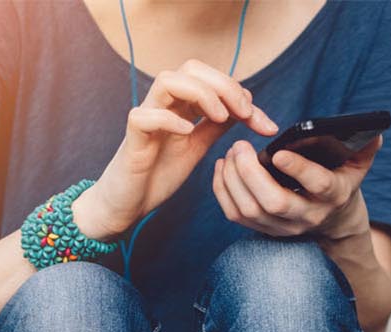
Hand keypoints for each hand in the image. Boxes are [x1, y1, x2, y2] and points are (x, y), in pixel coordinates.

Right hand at [73, 60, 278, 240]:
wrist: (129, 204)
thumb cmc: (158, 173)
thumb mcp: (197, 146)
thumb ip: (216, 125)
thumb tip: (246, 108)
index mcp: (179, 105)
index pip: (210, 77)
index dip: (238, 92)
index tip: (261, 121)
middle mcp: (162, 105)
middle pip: (190, 69)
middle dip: (223, 85)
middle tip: (244, 112)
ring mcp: (146, 119)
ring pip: (167, 81)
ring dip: (200, 94)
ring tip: (219, 117)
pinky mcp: (132, 139)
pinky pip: (144, 116)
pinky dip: (169, 120)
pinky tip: (188, 133)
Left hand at [211, 136, 382, 239]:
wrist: (332, 223)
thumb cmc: (340, 183)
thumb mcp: (357, 167)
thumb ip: (364, 149)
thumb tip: (375, 134)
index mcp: (333, 195)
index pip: (317, 185)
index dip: (298, 170)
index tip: (278, 153)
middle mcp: (307, 215)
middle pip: (274, 202)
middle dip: (251, 173)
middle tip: (239, 146)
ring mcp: (283, 227)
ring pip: (249, 210)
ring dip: (233, 180)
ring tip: (230, 153)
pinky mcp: (263, 230)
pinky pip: (235, 214)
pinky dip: (222, 191)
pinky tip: (222, 168)